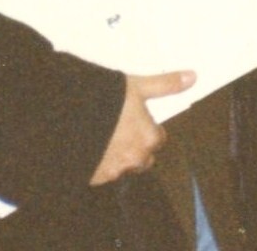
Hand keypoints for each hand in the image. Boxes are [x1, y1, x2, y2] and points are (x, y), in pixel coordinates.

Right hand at [90, 70, 194, 185]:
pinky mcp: (92, 179)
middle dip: (134, 147)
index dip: (147, 128)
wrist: (64, 120)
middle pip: (142, 157)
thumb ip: (165, 85)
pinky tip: (88, 149)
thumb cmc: (103, 102)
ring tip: (101, 138)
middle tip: (118, 129)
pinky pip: (101, 174)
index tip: (137, 121)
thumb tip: (192, 77)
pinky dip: (98, 165)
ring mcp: (112, 171)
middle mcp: (134, 159)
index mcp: (148, 139)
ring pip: (122, 167)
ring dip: (116, 157)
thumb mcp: (137, 87)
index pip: (157, 139)